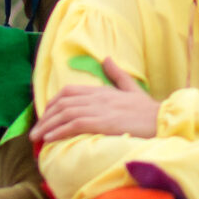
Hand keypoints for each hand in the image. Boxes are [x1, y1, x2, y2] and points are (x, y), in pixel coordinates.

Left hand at [29, 58, 159, 143]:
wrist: (163, 120)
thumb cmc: (148, 109)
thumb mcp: (131, 88)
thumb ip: (117, 74)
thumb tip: (107, 59)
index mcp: (101, 90)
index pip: (68, 92)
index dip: (52, 104)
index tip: (45, 117)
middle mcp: (97, 97)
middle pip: (62, 103)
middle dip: (45, 117)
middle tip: (35, 132)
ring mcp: (100, 109)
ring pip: (66, 114)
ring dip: (48, 126)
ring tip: (37, 138)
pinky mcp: (104, 122)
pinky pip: (76, 125)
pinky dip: (60, 131)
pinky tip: (50, 139)